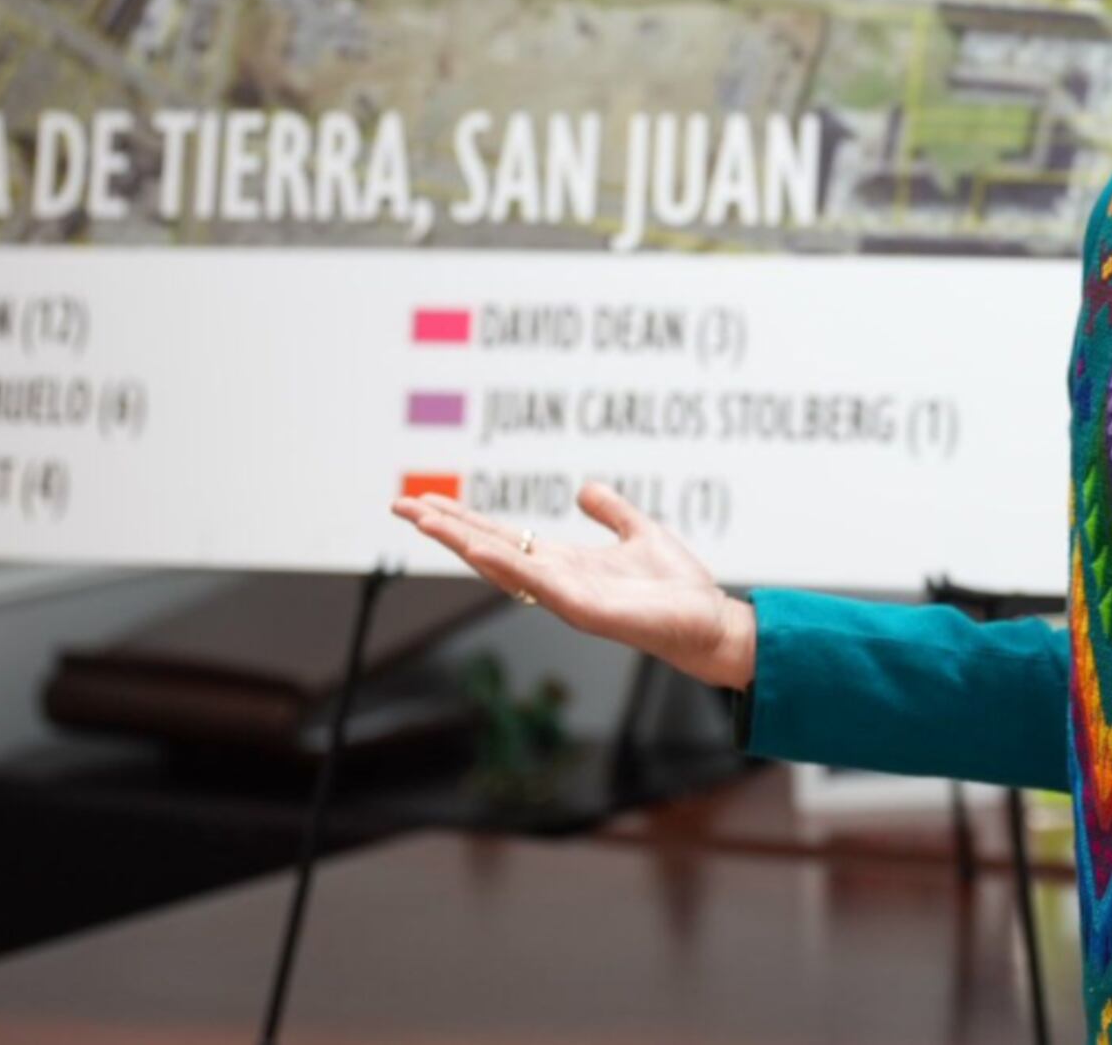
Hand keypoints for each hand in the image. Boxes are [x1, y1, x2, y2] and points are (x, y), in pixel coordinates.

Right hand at [392, 485, 757, 691]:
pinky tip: (478, 547)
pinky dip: (507, 566)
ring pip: (503, 566)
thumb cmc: (678, 587)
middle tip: (400, 504)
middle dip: (445, 528)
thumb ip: (611, 511)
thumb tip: (584, 489)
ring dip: (462, 542)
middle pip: (488, 550)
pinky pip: (538, 586)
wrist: (710, 621)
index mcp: (564, 564)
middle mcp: (556, 581)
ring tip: (425, 519)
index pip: (502, 538)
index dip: (464, 519)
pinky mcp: (585, 611)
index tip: (426, 499)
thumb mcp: (640, 531)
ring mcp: (566, 598)